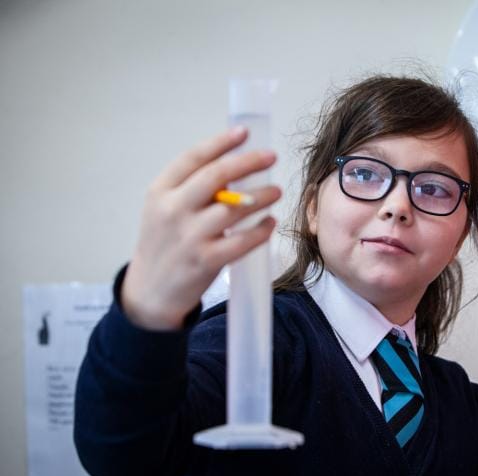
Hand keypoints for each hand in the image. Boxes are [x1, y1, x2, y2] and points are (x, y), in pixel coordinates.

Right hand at [121, 127, 280, 330]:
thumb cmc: (164, 243)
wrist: (150, 290)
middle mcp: (173, 211)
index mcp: (160, 192)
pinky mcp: (206, 261)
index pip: (193, 158)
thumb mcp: (164, 209)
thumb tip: (233, 164)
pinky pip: (242, 241)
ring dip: (262, 195)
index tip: (244, 132)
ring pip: (234, 208)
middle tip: (271, 156)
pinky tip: (270, 222)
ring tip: (276, 190)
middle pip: (216, 177)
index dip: (220, 143)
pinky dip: (261, 230)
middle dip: (248, 162)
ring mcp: (189, 237)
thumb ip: (190, 187)